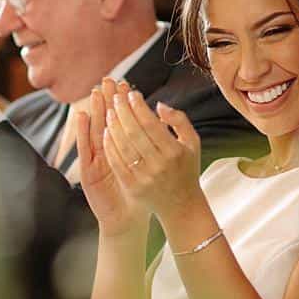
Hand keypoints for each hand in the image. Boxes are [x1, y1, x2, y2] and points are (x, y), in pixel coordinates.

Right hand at [74, 84, 145, 237]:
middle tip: (108, 79)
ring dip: (94, 110)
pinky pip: (84, 149)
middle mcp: (107, 152)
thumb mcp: (151, 165)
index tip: (126, 84)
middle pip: (106, 120)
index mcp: (124, 150)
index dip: (123, 103)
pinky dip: (82, 132)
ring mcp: (95, 161)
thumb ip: (155, 143)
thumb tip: (161, 112)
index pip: (122, 121)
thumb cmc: (142, 193)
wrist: (127, 220)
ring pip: (93, 130)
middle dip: (107, 100)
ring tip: (95, 91)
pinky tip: (82, 116)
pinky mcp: (87, 172)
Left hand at [99, 80, 202, 221]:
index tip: (131, 94)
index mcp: (174, 152)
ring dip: (113, 126)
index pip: (151, 124)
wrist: (181, 204)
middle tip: (116, 97)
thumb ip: (179, 120)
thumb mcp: (192, 142)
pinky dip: (110, 145)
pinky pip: (116, 162)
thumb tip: (158, 105)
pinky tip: (106, 133)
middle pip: (134, 132)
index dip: (138, 107)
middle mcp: (159, 165)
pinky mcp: (132, 187)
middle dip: (122, 111)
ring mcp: (144, 177)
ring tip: (109, 111)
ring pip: (122, 146)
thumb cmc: (186, 168)